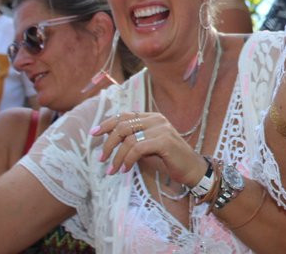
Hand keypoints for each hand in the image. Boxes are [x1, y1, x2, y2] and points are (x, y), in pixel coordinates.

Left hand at [92, 111, 207, 186]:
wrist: (191, 168)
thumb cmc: (168, 159)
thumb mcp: (148, 147)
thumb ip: (133, 140)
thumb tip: (110, 140)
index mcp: (152, 117)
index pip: (125, 115)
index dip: (107, 123)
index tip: (93, 134)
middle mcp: (157, 119)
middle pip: (123, 126)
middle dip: (109, 143)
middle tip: (101, 159)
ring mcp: (162, 129)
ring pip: (129, 139)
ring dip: (117, 157)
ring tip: (112, 170)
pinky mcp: (164, 141)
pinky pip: (137, 148)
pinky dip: (127, 160)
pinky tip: (125, 169)